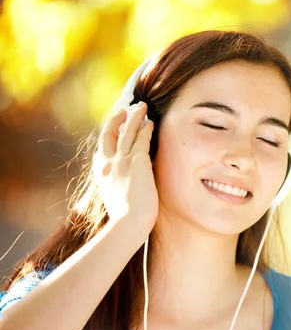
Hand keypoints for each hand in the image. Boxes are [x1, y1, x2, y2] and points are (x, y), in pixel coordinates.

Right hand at [93, 102, 157, 233]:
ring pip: (127, 131)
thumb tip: (130, 180)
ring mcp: (121, 161)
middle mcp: (108, 164)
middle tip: (124, 109)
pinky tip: (151, 123)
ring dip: (135, 116)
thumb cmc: (126, 218)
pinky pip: (141, 139)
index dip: (108, 134)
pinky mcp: (136, 162)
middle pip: (109, 133)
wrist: (128, 223)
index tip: (114, 125)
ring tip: (141, 106)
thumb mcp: (116, 197)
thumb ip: (119, 184)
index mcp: (101, 174)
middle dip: (117, 119)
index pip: (102, 148)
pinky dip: (146, 128)